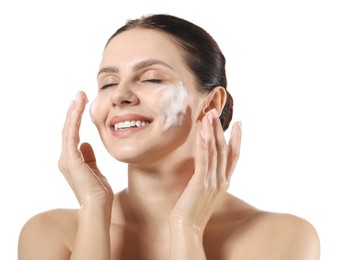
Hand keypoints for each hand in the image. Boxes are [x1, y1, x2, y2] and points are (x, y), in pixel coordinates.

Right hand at [58, 91, 112, 208]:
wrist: (98, 206)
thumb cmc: (99, 191)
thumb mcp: (95, 169)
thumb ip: (89, 156)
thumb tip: (86, 143)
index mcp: (72, 160)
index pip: (73, 134)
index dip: (76, 118)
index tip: (81, 104)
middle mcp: (66, 158)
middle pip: (69, 129)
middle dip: (74, 110)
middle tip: (79, 94)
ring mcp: (67, 159)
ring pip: (69, 129)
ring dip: (74, 111)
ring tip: (79, 96)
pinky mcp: (71, 160)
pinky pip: (72, 135)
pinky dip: (74, 120)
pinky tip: (78, 108)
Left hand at [169, 108, 241, 231]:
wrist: (188, 228)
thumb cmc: (193, 210)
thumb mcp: (206, 192)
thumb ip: (209, 178)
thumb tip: (206, 164)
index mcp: (224, 182)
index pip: (234, 156)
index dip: (237, 139)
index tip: (239, 123)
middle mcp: (222, 180)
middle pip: (224, 149)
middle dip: (220, 129)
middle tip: (215, 111)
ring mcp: (213, 182)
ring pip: (215, 151)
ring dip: (212, 131)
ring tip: (209, 115)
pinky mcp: (200, 183)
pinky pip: (203, 160)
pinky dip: (203, 144)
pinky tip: (201, 132)